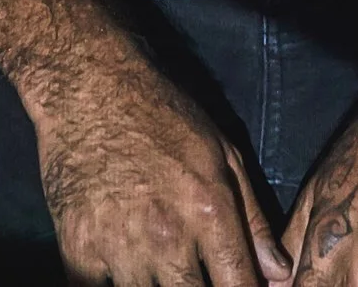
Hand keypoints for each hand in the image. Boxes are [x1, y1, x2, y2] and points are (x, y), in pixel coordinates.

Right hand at [32, 48, 286, 286]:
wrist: (90, 88)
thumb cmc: (163, 115)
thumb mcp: (222, 154)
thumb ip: (253, 221)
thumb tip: (279, 276)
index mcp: (209, 210)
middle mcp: (167, 236)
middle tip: (194, 278)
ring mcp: (119, 248)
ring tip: (161, 272)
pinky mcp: (77, 253)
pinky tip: (123, 272)